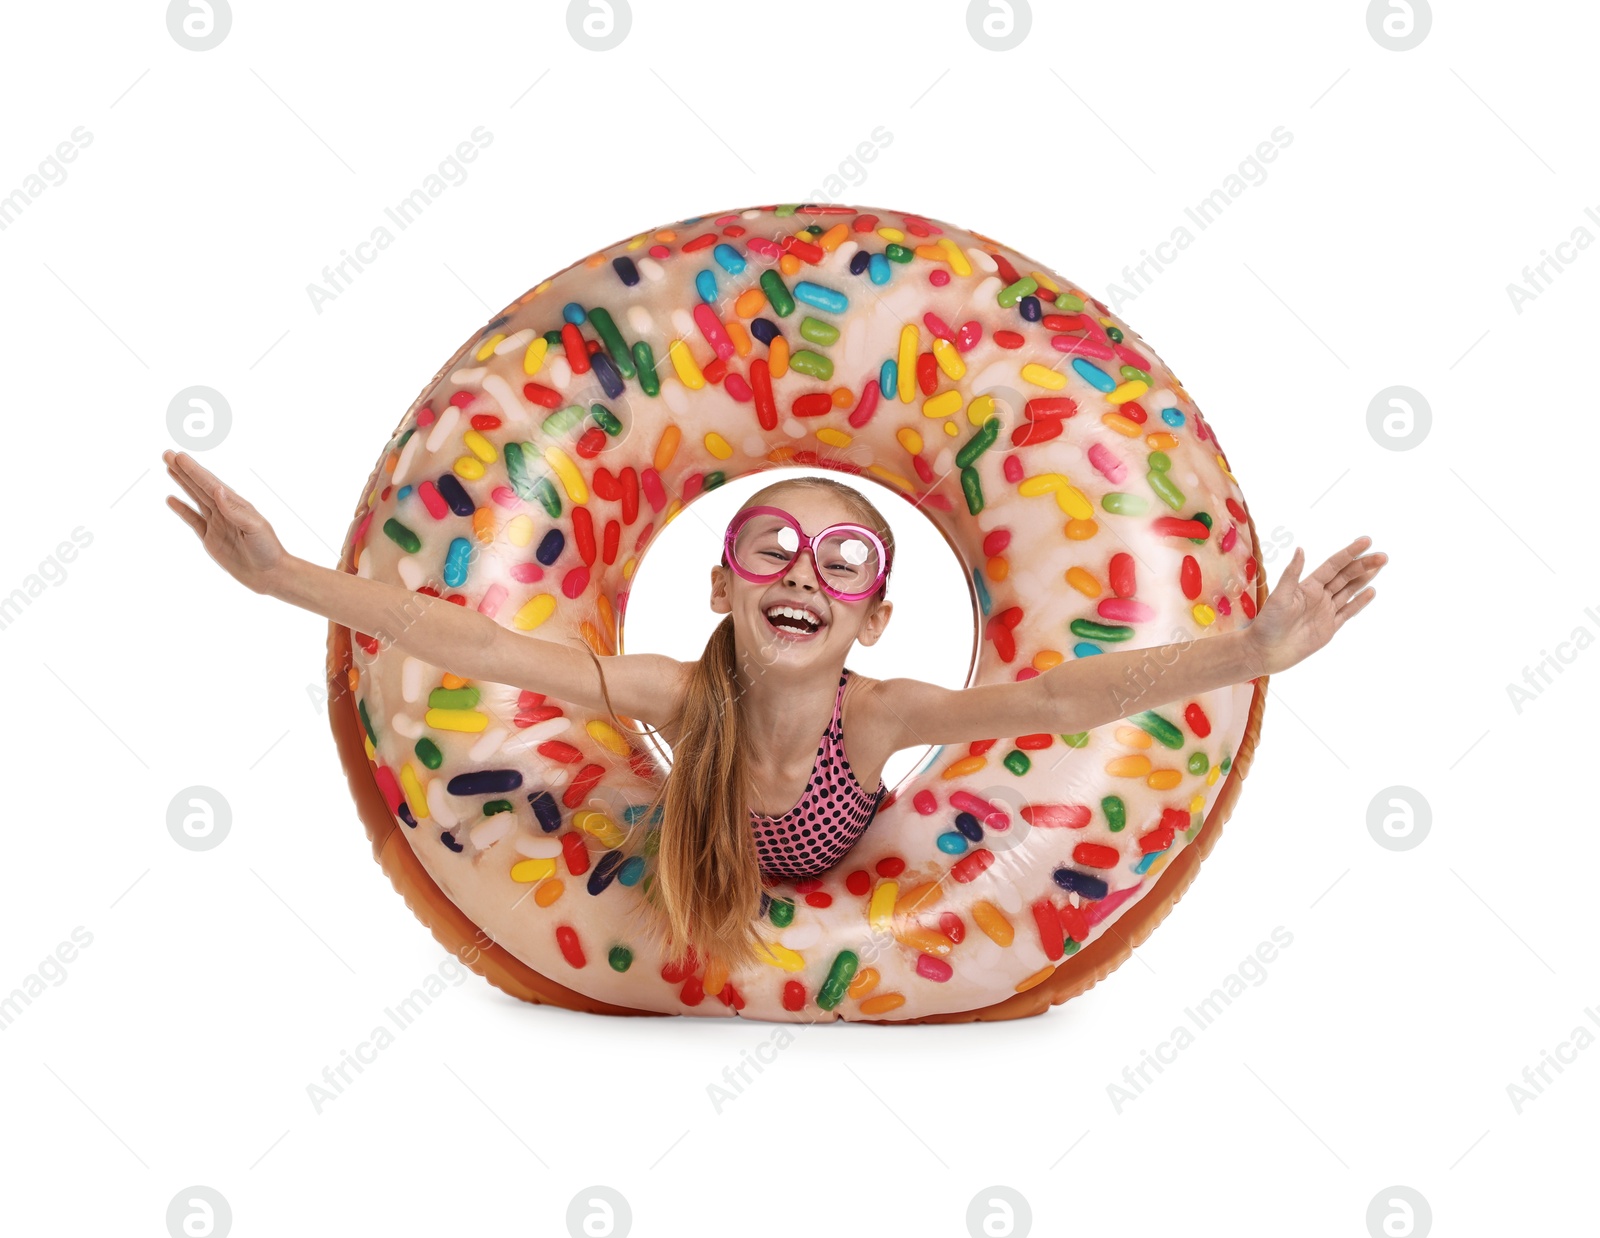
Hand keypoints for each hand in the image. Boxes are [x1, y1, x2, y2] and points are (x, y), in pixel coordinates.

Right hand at [163, 449, 290, 593]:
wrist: (269, 575)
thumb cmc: (268, 549)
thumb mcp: (255, 528)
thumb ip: (235, 510)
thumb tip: (218, 490)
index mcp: (237, 505)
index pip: (211, 484)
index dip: (195, 471)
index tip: (180, 457)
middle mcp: (225, 510)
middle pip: (200, 487)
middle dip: (184, 471)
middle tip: (168, 455)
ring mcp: (217, 523)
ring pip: (195, 498)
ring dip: (182, 484)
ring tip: (169, 468)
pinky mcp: (210, 538)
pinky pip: (193, 520)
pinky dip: (182, 509)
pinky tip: (171, 499)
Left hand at [1245, 535, 1387, 675]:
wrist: (1265, 651)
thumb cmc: (1268, 623)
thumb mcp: (1279, 597)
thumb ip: (1292, 574)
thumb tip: (1301, 549)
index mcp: (1308, 586)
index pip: (1333, 565)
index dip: (1349, 553)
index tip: (1366, 541)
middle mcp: (1318, 596)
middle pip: (1345, 576)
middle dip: (1364, 565)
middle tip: (1383, 555)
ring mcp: (1325, 611)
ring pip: (1349, 591)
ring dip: (1364, 578)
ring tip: (1380, 565)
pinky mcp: (1329, 627)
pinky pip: (1348, 612)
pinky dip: (1360, 602)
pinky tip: (1371, 591)